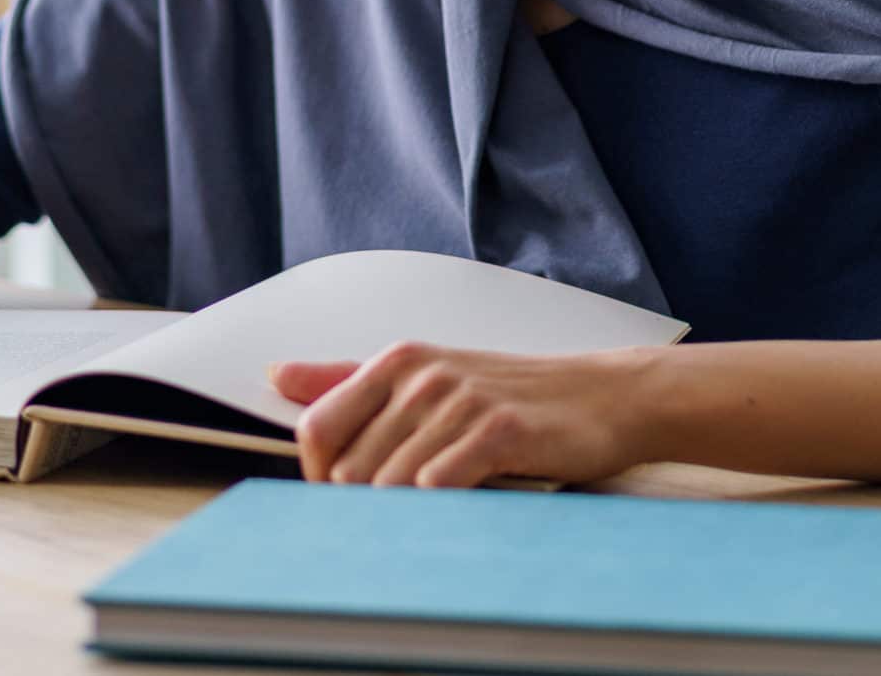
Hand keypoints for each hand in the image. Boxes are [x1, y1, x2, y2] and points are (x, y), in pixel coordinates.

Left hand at [265, 341, 650, 488]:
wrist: (602, 396)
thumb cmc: (512, 393)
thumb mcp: (425, 375)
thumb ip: (347, 379)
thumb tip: (278, 375)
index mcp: (396, 361)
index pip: (316, 428)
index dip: (318, 478)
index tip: (344, 500)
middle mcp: (421, 375)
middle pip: (349, 468)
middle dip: (362, 507)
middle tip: (397, 519)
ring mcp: (460, 401)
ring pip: (389, 484)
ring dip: (402, 516)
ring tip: (429, 519)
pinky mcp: (498, 431)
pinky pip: (439, 484)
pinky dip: (439, 508)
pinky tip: (458, 508)